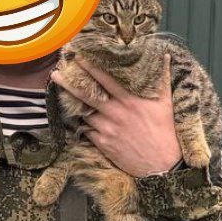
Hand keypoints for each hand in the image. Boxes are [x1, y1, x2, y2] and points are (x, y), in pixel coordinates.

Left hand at [51, 52, 180, 176]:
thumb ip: (163, 78)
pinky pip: (87, 131)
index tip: (79, 56)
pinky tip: (74, 117)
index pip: (105, 79)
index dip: (90, 66)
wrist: (162, 164)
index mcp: (129, 100)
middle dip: (69, 83)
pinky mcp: (103, 144)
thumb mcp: (166, 102)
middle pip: (86, 95)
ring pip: (83, 113)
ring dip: (72, 104)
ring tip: (62, 94)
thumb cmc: (165, 131)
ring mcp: (107, 129)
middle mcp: (115, 112)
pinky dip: (81, 123)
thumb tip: (165, 56)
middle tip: (55, 73)